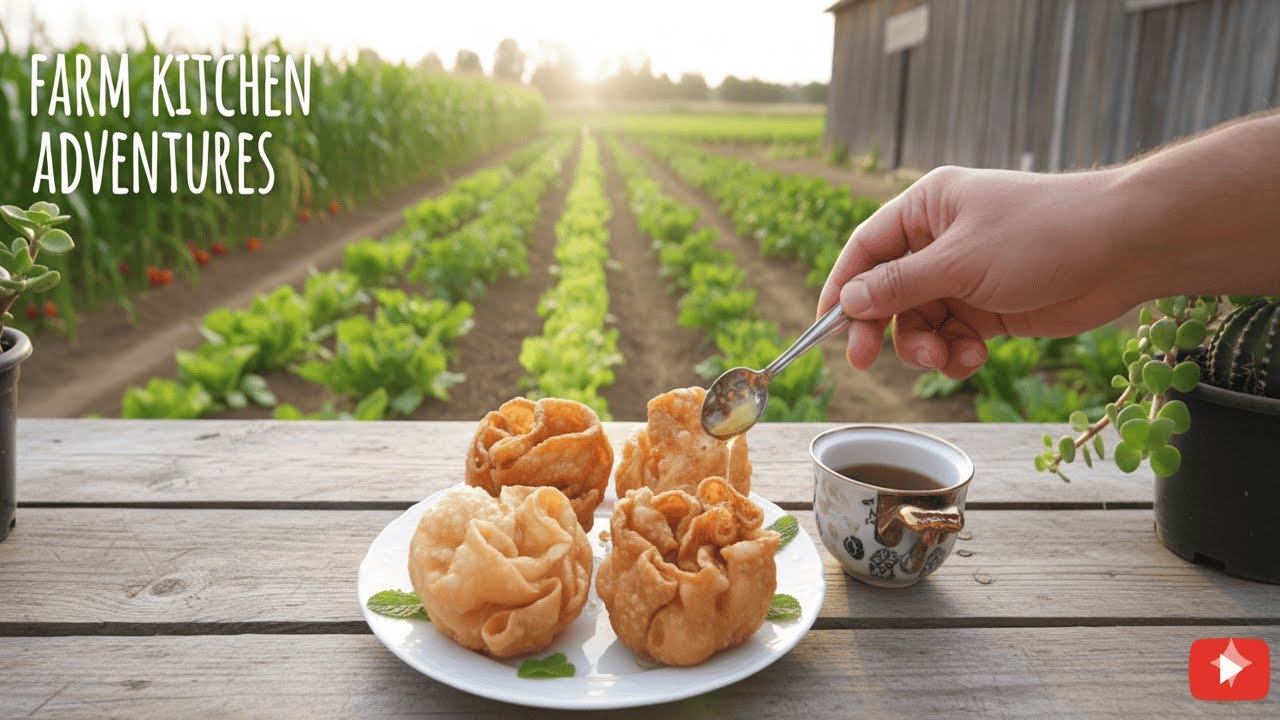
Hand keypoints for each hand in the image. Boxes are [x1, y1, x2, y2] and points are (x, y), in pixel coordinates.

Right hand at [817, 165, 1139, 378]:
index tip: (826, 328)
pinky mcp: (990, 308)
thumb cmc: (1042, 233)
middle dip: (881, 328)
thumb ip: (899, 286)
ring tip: (946, 357)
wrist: (1124, 248)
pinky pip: (952, 338)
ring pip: (919, 323)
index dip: (841, 288)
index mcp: (927, 209)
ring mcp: (965, 276)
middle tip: (865, 361)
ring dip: (924, 346)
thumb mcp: (960, 261)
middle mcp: (940, 241)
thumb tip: (846, 302)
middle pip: (887, 293)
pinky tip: (974, 358)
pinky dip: (955, 354)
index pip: (866, 250)